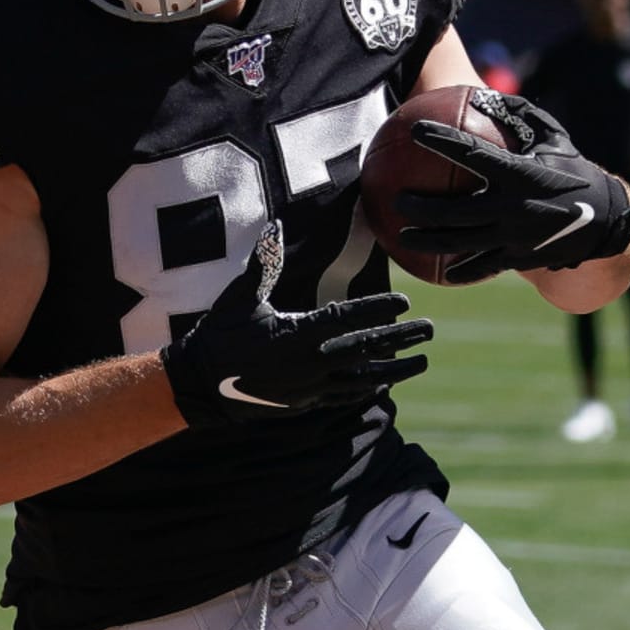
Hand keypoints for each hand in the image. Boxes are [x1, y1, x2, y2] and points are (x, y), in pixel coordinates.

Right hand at [161, 221, 432, 426]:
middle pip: (367, 349)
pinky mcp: (305, 403)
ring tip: (423, 361)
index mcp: (298, 334)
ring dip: (396, 368)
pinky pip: (347, 395)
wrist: (199, 384)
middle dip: (401, 338)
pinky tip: (386, 380)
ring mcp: (310, 387)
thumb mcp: (241, 297)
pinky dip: (370, 386)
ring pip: (364, 378)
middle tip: (430, 329)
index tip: (405, 302)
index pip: (349, 319)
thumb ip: (264, 263)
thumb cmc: (220, 334)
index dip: (378, 309)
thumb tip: (275, 227)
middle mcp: (310, 363)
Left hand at [396, 95, 629, 284]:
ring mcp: (514, 237)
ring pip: (460, 243)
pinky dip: (456, 270)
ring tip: (401, 235)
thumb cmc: (572, 171)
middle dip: (420, 207)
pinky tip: (433, 269)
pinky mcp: (517, 259)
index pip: (472, 154)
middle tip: (396, 199)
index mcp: (521, 174)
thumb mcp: (553, 138)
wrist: (607, 221)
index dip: (442, 140)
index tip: (415, 129)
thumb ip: (521, 115)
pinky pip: (480, 266)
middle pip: (455, 210)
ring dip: (427, 240)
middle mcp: (515, 208)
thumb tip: (485, 93)